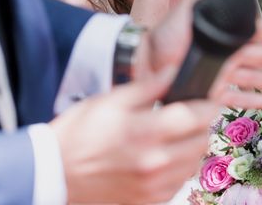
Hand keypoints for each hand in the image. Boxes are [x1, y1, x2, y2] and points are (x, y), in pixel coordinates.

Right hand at [51, 67, 221, 203]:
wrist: (54, 173)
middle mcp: (155, 162)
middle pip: (201, 140)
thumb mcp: (109, 101)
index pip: (196, 116)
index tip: (207, 98)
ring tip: (177, 134)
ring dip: (192, 146)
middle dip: (200, 124)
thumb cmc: (78, 134)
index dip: (207, 104)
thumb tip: (172, 70)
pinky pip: (179, 183)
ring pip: (193, 163)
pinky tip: (165, 156)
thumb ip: (147, 87)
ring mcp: (153, 185)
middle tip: (189, 113)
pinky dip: (180, 168)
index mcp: (145, 132)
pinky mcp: (148, 200)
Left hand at [134, 0, 261, 108]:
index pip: (257, 32)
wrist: (144, 63)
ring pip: (252, 77)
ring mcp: (218, 72)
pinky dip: (249, 99)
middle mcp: (224, 52)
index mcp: (223, 32)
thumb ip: (209, 3)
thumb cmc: (165, 36)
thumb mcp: (187, 12)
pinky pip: (234, 96)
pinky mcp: (209, 90)